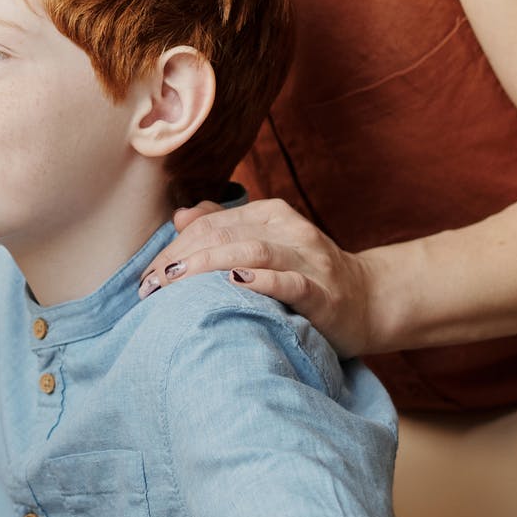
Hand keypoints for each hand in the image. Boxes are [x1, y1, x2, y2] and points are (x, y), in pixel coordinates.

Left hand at [138, 197, 384, 355]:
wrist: (369, 301)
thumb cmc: (306, 276)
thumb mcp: (267, 244)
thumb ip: (225, 227)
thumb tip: (181, 217)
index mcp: (271, 215)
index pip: (211, 222)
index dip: (174, 247)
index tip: (147, 277)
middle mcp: (289, 231)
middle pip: (224, 234)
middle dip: (181, 258)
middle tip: (151, 286)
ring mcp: (308, 261)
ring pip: (252, 251)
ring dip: (208, 265)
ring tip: (176, 281)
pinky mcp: (324, 294)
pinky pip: (291, 283)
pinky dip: (262, 281)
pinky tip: (235, 283)